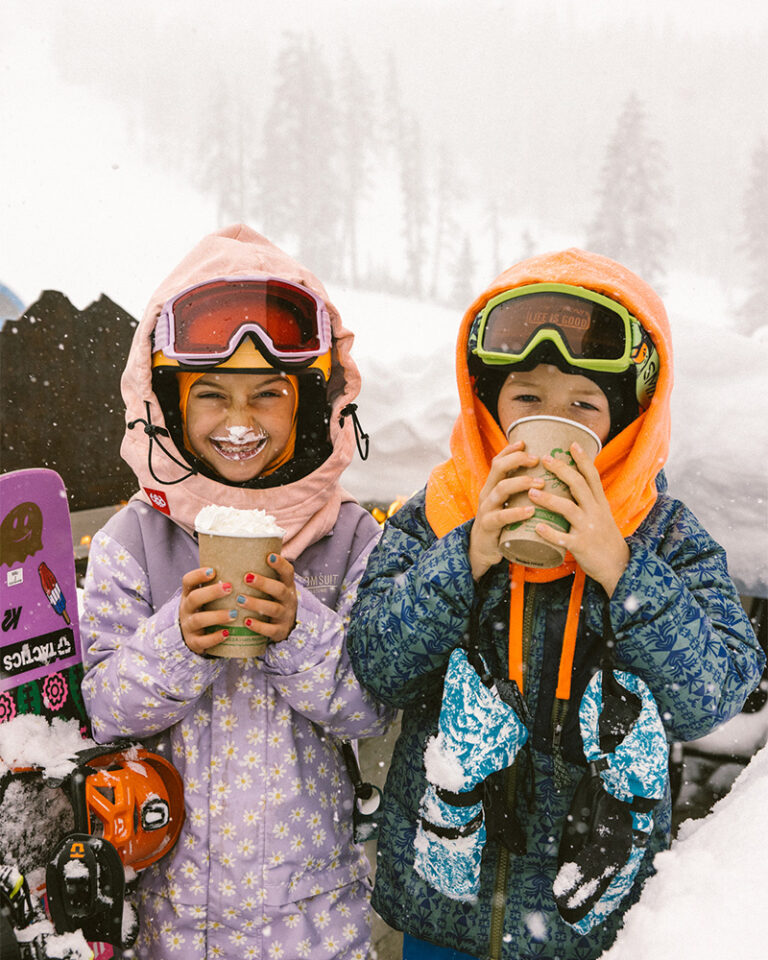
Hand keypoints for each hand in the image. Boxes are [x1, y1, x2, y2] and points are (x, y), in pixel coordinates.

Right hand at [179, 566, 237, 654]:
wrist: (191, 637)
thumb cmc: (206, 610)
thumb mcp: (206, 598)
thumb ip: (218, 585)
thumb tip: (245, 567)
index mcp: (189, 594)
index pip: (188, 581)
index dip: (198, 575)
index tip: (213, 571)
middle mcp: (186, 609)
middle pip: (194, 598)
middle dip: (211, 593)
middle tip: (229, 588)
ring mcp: (188, 626)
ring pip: (199, 620)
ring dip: (217, 616)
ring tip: (234, 613)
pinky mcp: (194, 642)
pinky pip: (202, 641)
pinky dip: (215, 637)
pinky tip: (228, 633)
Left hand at [237, 553, 297, 643]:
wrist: (285, 628)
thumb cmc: (272, 601)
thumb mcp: (273, 588)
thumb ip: (262, 575)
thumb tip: (237, 555)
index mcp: (287, 585)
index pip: (288, 572)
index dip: (280, 564)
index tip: (269, 556)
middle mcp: (289, 599)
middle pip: (279, 589)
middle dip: (263, 583)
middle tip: (246, 577)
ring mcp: (285, 616)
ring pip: (273, 609)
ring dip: (256, 603)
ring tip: (240, 599)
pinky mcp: (280, 631)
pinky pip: (270, 630)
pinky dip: (258, 626)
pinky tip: (246, 622)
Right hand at [468, 441, 543, 579]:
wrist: (482, 550)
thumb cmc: (502, 525)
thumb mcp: (507, 504)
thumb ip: (520, 492)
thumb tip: (549, 477)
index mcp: (493, 486)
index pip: (498, 461)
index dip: (510, 450)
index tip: (525, 442)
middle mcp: (487, 493)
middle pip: (498, 468)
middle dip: (517, 460)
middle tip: (538, 460)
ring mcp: (486, 509)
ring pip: (500, 489)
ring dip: (521, 483)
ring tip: (541, 484)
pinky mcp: (488, 527)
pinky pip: (501, 517)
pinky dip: (516, 513)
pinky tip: (531, 511)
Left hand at [527, 441, 629, 595]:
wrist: (618, 565)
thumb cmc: (604, 538)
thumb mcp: (601, 514)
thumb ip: (588, 500)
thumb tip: (573, 481)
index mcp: (599, 503)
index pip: (591, 476)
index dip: (582, 459)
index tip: (572, 443)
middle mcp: (595, 512)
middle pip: (579, 485)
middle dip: (562, 470)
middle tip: (544, 459)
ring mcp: (588, 528)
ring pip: (568, 509)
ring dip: (549, 499)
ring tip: (532, 492)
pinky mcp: (581, 546)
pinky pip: (563, 539)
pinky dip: (550, 533)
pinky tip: (537, 527)